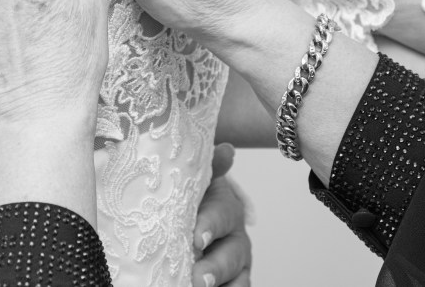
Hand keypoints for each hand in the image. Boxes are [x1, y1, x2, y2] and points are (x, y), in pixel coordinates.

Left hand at [192, 145, 251, 286]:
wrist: (186, 212)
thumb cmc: (190, 197)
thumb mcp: (196, 181)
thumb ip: (208, 167)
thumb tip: (226, 150)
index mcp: (225, 208)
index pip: (222, 215)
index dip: (211, 226)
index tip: (197, 238)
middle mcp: (235, 237)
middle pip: (232, 253)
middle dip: (216, 266)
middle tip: (198, 278)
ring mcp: (235, 263)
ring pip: (238, 277)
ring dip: (222, 283)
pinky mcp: (232, 280)